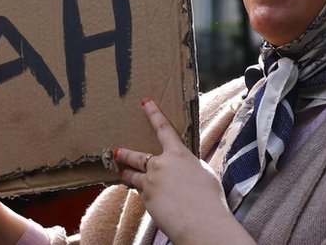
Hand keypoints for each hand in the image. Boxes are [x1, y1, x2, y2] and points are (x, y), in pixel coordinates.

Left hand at [115, 99, 254, 244]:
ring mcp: (150, 183)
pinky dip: (144, 194)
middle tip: (117, 151)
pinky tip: (150, 198)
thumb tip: (182, 167)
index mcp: (178, 155)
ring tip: (120, 170)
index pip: (163, 129)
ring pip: (133, 175)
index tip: (145, 103)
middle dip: (126, 153)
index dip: (153, 114)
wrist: (201, 223)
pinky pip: (142, 194)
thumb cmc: (209, 199)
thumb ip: (188, 166)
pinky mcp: (146, 200)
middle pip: (138, 156)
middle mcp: (160, 165)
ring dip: (127, 172)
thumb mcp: (203, 173)